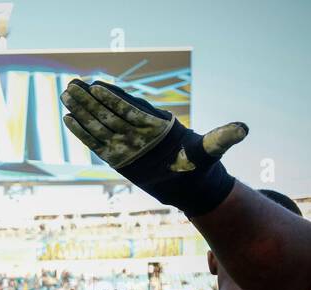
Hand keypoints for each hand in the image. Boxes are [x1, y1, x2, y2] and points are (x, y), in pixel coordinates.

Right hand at [60, 79, 245, 215]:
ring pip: (100, 124)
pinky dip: (83, 132)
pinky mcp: (118, 156)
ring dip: (82, 110)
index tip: (98, 86)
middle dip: (91, 100)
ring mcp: (127, 143)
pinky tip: (69, 119)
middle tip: (72, 85)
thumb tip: (243, 129)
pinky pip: (97, 142)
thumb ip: (222, 138)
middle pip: (110, 112)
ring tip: (66, 94)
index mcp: (156, 126)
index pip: (130, 109)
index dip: (113, 98)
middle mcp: (138, 131)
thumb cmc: (200, 165)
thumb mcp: (211, 150)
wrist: (191, 182)